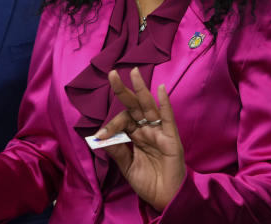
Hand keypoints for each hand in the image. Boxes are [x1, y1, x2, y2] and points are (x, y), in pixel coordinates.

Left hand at [96, 67, 185, 211]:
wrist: (165, 198)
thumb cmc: (148, 182)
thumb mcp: (126, 166)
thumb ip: (116, 150)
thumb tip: (99, 136)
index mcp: (135, 135)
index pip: (122, 121)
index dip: (110, 125)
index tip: (100, 136)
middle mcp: (146, 130)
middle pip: (134, 106)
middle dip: (123, 90)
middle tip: (112, 74)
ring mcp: (159, 132)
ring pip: (149, 106)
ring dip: (141, 89)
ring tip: (134, 72)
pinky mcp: (171, 138)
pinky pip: (167, 118)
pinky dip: (165, 103)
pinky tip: (160, 89)